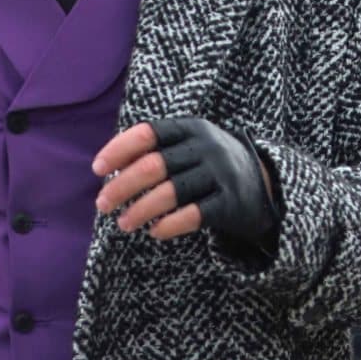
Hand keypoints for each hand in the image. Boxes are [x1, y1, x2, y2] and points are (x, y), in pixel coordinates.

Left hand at [92, 116, 277, 245]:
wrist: (263, 184)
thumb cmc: (209, 166)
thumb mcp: (189, 145)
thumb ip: (155, 151)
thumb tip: (108, 171)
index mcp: (190, 128)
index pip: (146, 133)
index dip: (117, 150)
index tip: (97, 170)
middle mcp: (205, 147)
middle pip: (153, 166)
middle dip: (121, 186)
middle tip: (102, 205)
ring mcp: (220, 174)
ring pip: (170, 193)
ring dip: (140, 210)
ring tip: (123, 223)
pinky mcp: (230, 203)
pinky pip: (193, 215)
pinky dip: (168, 225)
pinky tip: (154, 232)